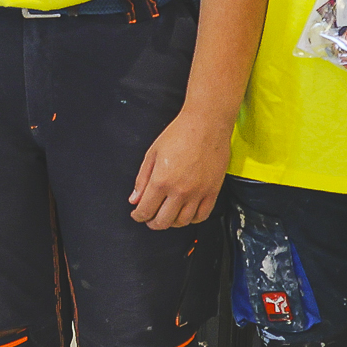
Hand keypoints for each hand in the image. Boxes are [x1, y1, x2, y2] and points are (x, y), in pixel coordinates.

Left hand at [130, 108, 230, 229]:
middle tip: (150, 218)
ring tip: (167, 215)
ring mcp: (198, 193)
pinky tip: (186, 213)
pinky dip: (192, 219)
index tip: (137, 215)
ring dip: (172, 222)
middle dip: (152, 223)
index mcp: (161, 181)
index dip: (138, 216)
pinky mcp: (212, 191)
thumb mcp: (152, 154)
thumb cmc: (179, 134)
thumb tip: (134, 199)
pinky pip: (202, 215)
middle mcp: (180, 191)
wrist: (206, 124)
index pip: (146, 210)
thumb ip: (142, 179)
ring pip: (182, 222)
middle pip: (163, 221)